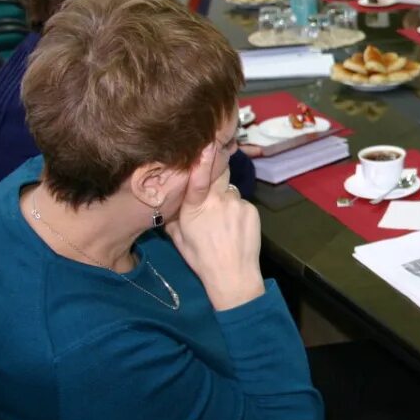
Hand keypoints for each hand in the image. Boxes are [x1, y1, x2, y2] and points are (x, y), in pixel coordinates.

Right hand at [166, 141, 263, 310]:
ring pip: (230, 191)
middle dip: (215, 171)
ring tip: (223, 221)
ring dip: (225, 199)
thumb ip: (173, 216)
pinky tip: (234, 226)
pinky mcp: (252, 210)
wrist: (233, 275)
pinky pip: (242, 202)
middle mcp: (218, 201)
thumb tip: (167, 201)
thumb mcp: (178, 238)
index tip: (207, 144)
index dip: (203, 160)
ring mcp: (238, 204)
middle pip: (219, 173)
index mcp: (195, 208)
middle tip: (212, 185)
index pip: (199, 178)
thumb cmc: (201, 258)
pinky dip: (237, 210)